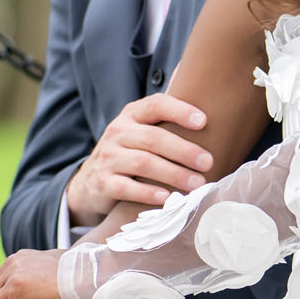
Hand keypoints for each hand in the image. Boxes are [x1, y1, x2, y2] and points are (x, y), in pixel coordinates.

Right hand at [64, 94, 213, 221]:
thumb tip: (209, 101)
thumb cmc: (129, 153)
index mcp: (131, 115)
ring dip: (174, 173)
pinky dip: (149, 193)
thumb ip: (165, 121)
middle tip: (208, 162)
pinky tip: (167, 197)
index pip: (155, 105)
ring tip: (197, 183)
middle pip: (153, 137)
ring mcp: (108, 158)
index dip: (179, 111)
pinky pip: (126, 187)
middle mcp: (117, 132)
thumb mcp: (140, 131)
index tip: (203, 121)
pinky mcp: (102, 183)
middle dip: (184, 150)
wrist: (90, 182)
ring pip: (143, 162)